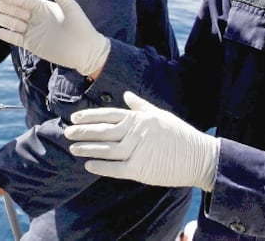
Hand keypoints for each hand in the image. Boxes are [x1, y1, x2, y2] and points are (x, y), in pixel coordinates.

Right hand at [0, 0, 109, 76]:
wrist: (86, 51)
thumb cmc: (81, 27)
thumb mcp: (70, 7)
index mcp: (43, 7)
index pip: (23, 0)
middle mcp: (36, 18)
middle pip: (15, 10)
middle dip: (1, 6)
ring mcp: (33, 31)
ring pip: (13, 23)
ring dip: (1, 19)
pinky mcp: (32, 45)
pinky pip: (16, 39)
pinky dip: (7, 35)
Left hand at [66, 91, 218, 190]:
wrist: (198, 157)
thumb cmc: (179, 134)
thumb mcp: (160, 114)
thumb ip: (140, 105)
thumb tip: (126, 94)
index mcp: (138, 118)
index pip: (108, 114)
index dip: (89, 116)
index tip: (74, 118)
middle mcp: (134, 133)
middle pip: (102, 131)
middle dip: (82, 132)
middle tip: (66, 133)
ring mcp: (136, 151)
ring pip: (105, 149)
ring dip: (87, 148)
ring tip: (73, 148)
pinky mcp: (140, 169)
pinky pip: (115, 168)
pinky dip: (100, 166)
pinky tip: (88, 164)